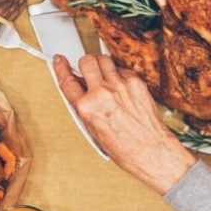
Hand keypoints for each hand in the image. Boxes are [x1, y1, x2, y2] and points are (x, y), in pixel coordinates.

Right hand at [55, 55, 195, 194]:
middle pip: (86, 62)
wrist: (150, 149)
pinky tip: (121, 87)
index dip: (61, 68)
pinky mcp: (135, 82)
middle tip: (88, 71)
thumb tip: (79, 89)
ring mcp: (119, 85)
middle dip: (85, 65)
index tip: (60, 61)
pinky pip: (122, 69)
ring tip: (105, 78)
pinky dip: (119, 75)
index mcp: (87, 107)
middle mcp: (102, 93)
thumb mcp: (92, 129)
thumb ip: (83, 105)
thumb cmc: (123, 146)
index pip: (67, 80)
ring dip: (102, 67)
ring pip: (104, 60)